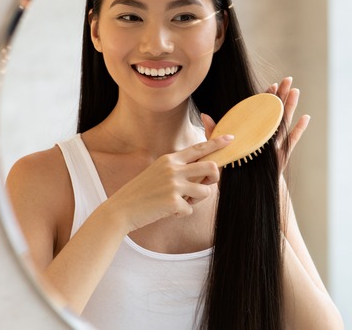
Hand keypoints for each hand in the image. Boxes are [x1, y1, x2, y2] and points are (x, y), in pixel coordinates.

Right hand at [106, 135, 233, 233]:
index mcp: (170, 159)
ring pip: (205, 191)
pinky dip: (182, 213)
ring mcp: (174, 184)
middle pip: (211, 167)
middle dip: (214, 179)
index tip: (230, 138)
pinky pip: (191, 209)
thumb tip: (204, 172)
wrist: (122, 209)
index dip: (216, 143)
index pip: (198, 148)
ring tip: (180, 202)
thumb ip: (179, 169)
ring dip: (197, 200)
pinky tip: (167, 211)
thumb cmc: (142, 192)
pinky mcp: (173, 201)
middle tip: (205, 186)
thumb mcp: (159, 172)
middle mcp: (173, 168)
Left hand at [200, 77, 308, 172]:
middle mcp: (265, 135)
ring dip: (290, 106)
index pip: (260, 110)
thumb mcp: (221, 148)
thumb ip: (214, 132)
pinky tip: (306, 117)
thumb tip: (205, 115)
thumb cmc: (234, 170)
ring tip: (295, 91)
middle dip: (281, 95)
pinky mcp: (281, 155)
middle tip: (288, 79)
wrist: (246, 190)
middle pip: (275, 112)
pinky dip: (299, 130)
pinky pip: (292, 140)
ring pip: (284, 122)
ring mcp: (275, 144)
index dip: (265, 97)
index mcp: (253, 132)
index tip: (270, 85)